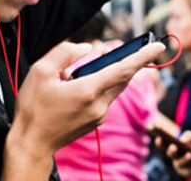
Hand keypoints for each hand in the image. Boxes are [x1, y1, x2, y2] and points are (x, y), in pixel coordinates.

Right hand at [3, 41, 164, 178]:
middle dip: (127, 60)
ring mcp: (99, 115)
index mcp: (88, 90)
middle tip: (125, 47)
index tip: (158, 46)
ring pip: (114, 86)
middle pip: (122, 77)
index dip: (143, 56)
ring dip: (108, 73)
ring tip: (81, 69)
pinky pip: (105, 96)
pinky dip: (99, 85)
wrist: (31, 143)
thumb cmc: (33, 107)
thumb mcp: (41, 71)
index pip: (124, 69)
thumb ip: (65, 52)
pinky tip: (75, 85)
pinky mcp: (96, 121)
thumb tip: (87, 49)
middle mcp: (99, 104)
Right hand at [161, 130, 190, 177]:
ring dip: (185, 159)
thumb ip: (189, 135)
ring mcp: (182, 166)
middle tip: (173, 146)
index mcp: (172, 147)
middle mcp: (175, 157)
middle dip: (171, 151)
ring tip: (190, 154)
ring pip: (182, 163)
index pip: (163, 144)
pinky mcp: (190, 173)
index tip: (158, 137)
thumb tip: (182, 140)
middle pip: (170, 154)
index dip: (159, 141)